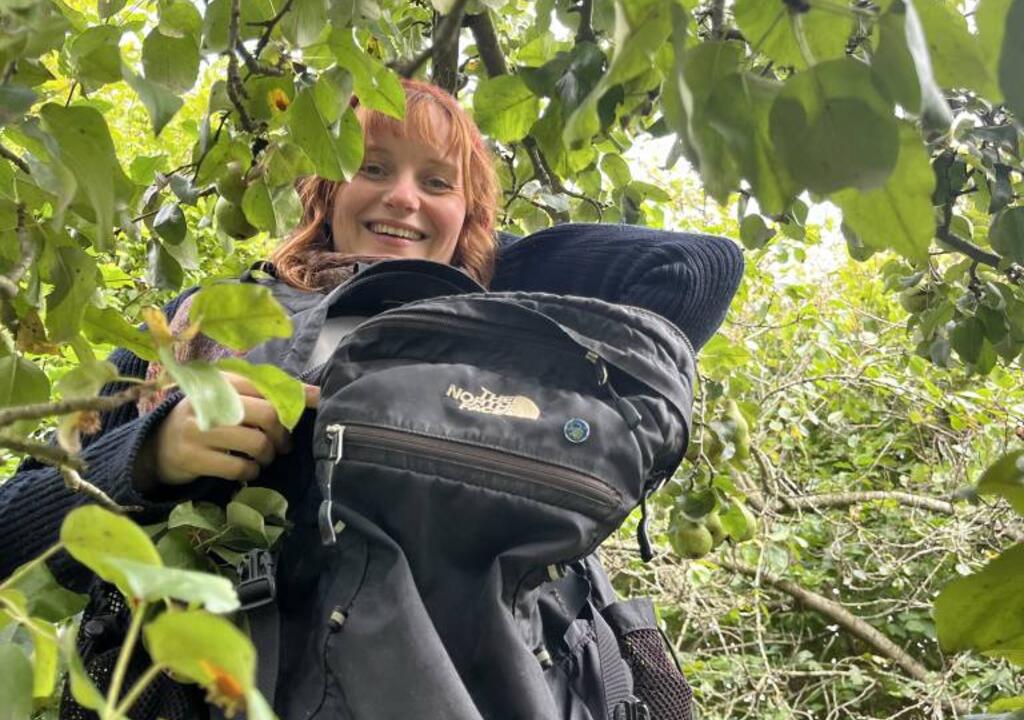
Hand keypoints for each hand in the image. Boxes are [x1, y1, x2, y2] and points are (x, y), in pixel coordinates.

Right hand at [135, 373, 319, 491]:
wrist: (158, 445)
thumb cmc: (205, 418)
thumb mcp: (229, 398)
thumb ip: (265, 393)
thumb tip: (316, 394)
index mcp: (220, 381)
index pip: (266, 384)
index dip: (297, 395)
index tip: (319, 402)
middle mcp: (208, 402)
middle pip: (267, 415)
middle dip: (283, 433)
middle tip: (284, 444)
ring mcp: (199, 431)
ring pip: (256, 443)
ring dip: (269, 455)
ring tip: (265, 457)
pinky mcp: (193, 459)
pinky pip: (239, 468)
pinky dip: (252, 471)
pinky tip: (249, 469)